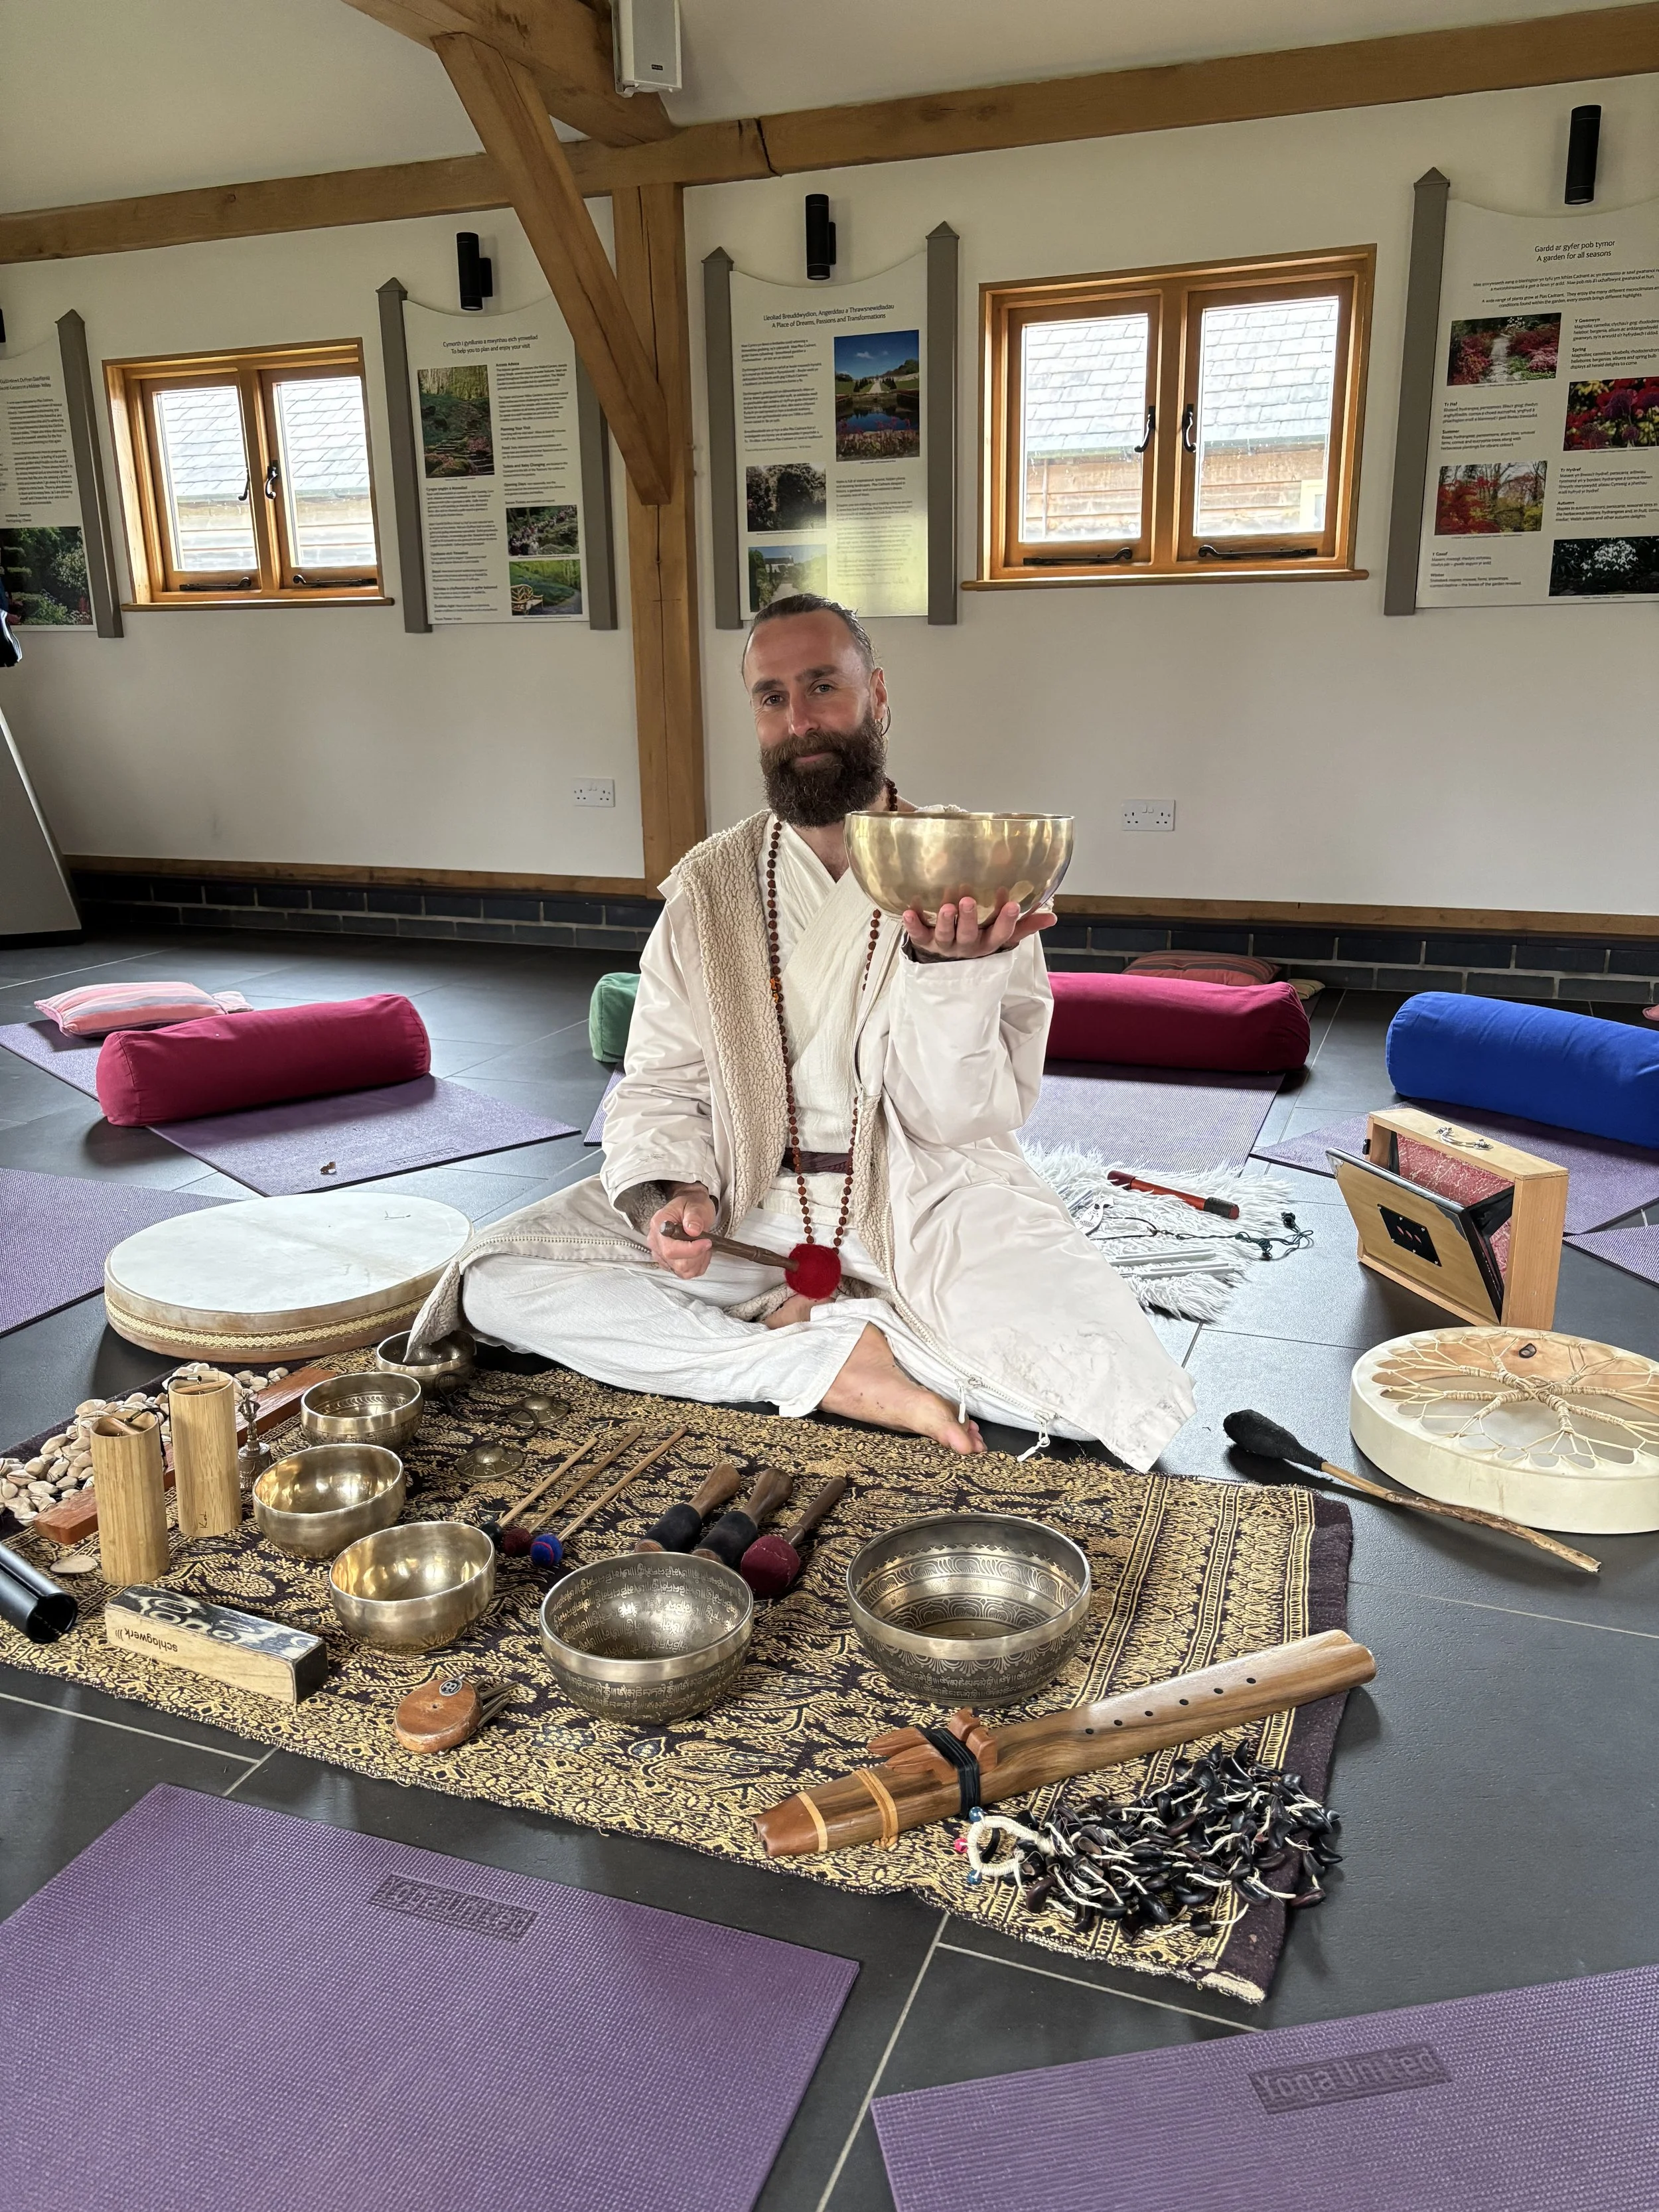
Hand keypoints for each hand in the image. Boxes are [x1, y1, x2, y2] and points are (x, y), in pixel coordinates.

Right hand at [647, 1183, 716, 1278]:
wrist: (689, 1207)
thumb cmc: (691, 1204)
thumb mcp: (695, 1205)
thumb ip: (694, 1217)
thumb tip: (693, 1230)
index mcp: (659, 1226)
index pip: (670, 1249)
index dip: (691, 1250)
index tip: (707, 1242)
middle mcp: (656, 1243)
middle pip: (677, 1264)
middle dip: (697, 1256)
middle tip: (706, 1242)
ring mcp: (661, 1254)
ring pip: (682, 1271)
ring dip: (698, 1262)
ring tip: (703, 1247)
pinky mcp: (669, 1263)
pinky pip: (685, 1273)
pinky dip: (697, 1265)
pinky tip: (700, 1253)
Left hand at [901, 897, 1056, 958]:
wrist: (946, 963)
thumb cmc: (978, 939)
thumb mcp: (1001, 936)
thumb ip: (1025, 925)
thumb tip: (1052, 917)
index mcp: (987, 943)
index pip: (1000, 935)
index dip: (1007, 922)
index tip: (1013, 905)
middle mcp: (966, 946)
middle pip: (969, 935)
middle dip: (970, 919)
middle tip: (969, 901)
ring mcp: (945, 946)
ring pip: (946, 936)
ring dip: (945, 922)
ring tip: (946, 907)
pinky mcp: (925, 942)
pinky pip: (918, 935)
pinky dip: (912, 925)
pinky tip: (907, 912)